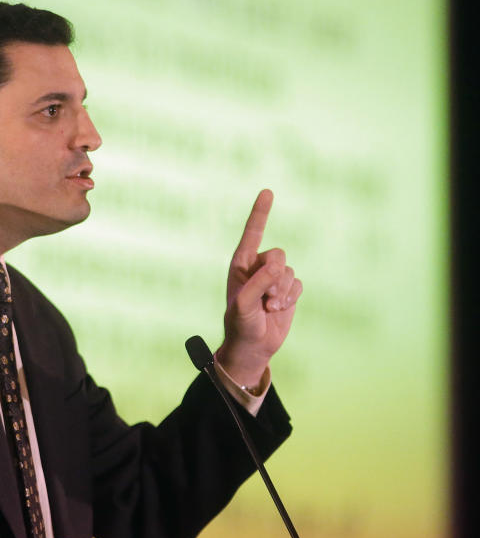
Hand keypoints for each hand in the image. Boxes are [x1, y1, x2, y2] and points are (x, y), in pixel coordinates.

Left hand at [219, 189, 301, 387]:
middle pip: (278, 255)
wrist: (253, 346)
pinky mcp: (287, 290)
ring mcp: (273, 278)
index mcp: (240, 264)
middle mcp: (257, 267)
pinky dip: (291, 298)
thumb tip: (278, 266)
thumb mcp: (244, 305)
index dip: (260, 213)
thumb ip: (258, 283)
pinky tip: (279, 310)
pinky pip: (298, 284)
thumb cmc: (241, 324)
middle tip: (265, 299)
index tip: (267, 191)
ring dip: (282, 293)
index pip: (252, 233)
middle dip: (275, 278)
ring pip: (289, 271)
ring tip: (268, 308)